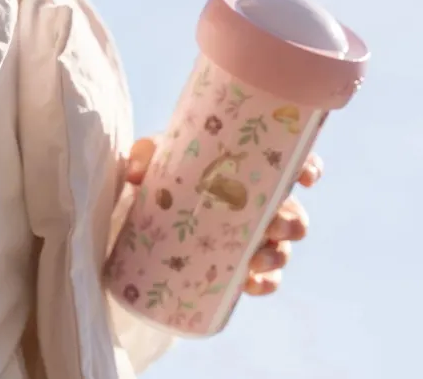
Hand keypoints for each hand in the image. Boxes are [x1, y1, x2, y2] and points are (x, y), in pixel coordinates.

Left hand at [127, 137, 322, 296]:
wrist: (146, 206)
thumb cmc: (159, 172)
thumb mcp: (150, 158)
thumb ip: (142, 158)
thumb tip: (134, 173)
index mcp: (246, 169)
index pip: (290, 165)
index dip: (308, 169)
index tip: (305, 178)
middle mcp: (259, 202)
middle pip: (293, 214)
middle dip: (290, 222)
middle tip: (270, 226)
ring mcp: (255, 236)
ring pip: (283, 248)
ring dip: (277, 256)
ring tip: (254, 259)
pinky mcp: (243, 264)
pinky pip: (266, 280)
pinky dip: (264, 284)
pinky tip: (249, 284)